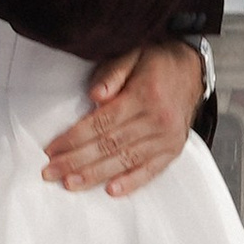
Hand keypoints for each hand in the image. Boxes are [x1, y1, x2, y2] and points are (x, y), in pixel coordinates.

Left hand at [42, 42, 204, 200]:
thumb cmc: (156, 60)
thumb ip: (112, 72)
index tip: (52, 148)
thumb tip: (94, 96)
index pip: (102, 122)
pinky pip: (151, 170)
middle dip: (76, 161)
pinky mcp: (173, 149)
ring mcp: (167, 138)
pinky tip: (111, 190)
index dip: (75, 138)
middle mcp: (158, 119)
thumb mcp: (132, 53)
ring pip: (126, 161)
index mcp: (145, 95)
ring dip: (95, 175)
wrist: (192, 68)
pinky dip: (131, 182)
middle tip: (51, 172)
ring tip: (71, 184)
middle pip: (110, 145)